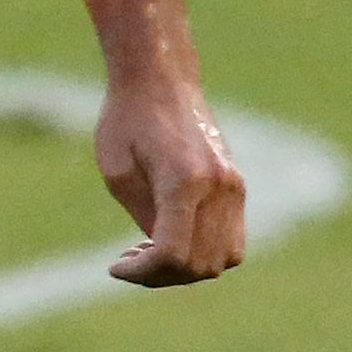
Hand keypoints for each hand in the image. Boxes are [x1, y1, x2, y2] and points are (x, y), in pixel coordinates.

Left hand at [95, 80, 246, 285]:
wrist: (158, 77)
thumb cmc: (126, 118)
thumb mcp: (117, 170)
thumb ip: (143, 216)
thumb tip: (163, 254)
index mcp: (184, 180)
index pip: (173, 253)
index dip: (144, 272)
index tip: (114, 268)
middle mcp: (219, 187)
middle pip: (201, 263)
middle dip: (163, 274)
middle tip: (128, 260)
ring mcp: (234, 187)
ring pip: (224, 258)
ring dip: (187, 267)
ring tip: (147, 251)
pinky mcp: (237, 184)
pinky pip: (231, 239)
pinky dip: (205, 251)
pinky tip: (171, 237)